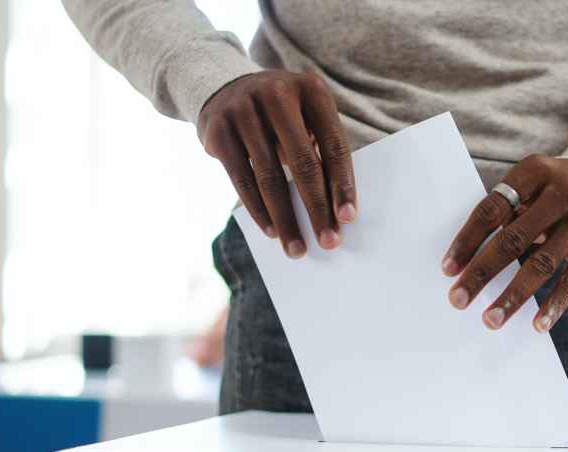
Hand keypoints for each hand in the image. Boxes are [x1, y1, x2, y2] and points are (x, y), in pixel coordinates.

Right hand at [197, 71, 356, 257]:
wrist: (225, 87)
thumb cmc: (282, 115)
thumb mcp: (305, 117)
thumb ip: (320, 151)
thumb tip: (334, 212)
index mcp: (312, 89)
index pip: (334, 145)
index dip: (342, 184)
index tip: (348, 218)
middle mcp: (277, 94)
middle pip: (303, 162)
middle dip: (317, 208)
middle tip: (328, 242)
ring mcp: (244, 110)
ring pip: (270, 176)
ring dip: (286, 219)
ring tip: (297, 248)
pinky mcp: (218, 129)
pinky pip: (242, 179)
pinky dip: (258, 210)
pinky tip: (272, 231)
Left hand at [442, 155, 567, 331]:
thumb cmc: (554, 193)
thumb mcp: (533, 187)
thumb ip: (509, 214)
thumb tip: (470, 263)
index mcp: (535, 171)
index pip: (493, 208)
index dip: (468, 240)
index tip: (447, 269)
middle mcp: (563, 192)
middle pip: (514, 238)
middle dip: (482, 272)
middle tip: (458, 299)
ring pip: (543, 263)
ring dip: (514, 295)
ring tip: (491, 319)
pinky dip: (555, 305)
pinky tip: (537, 325)